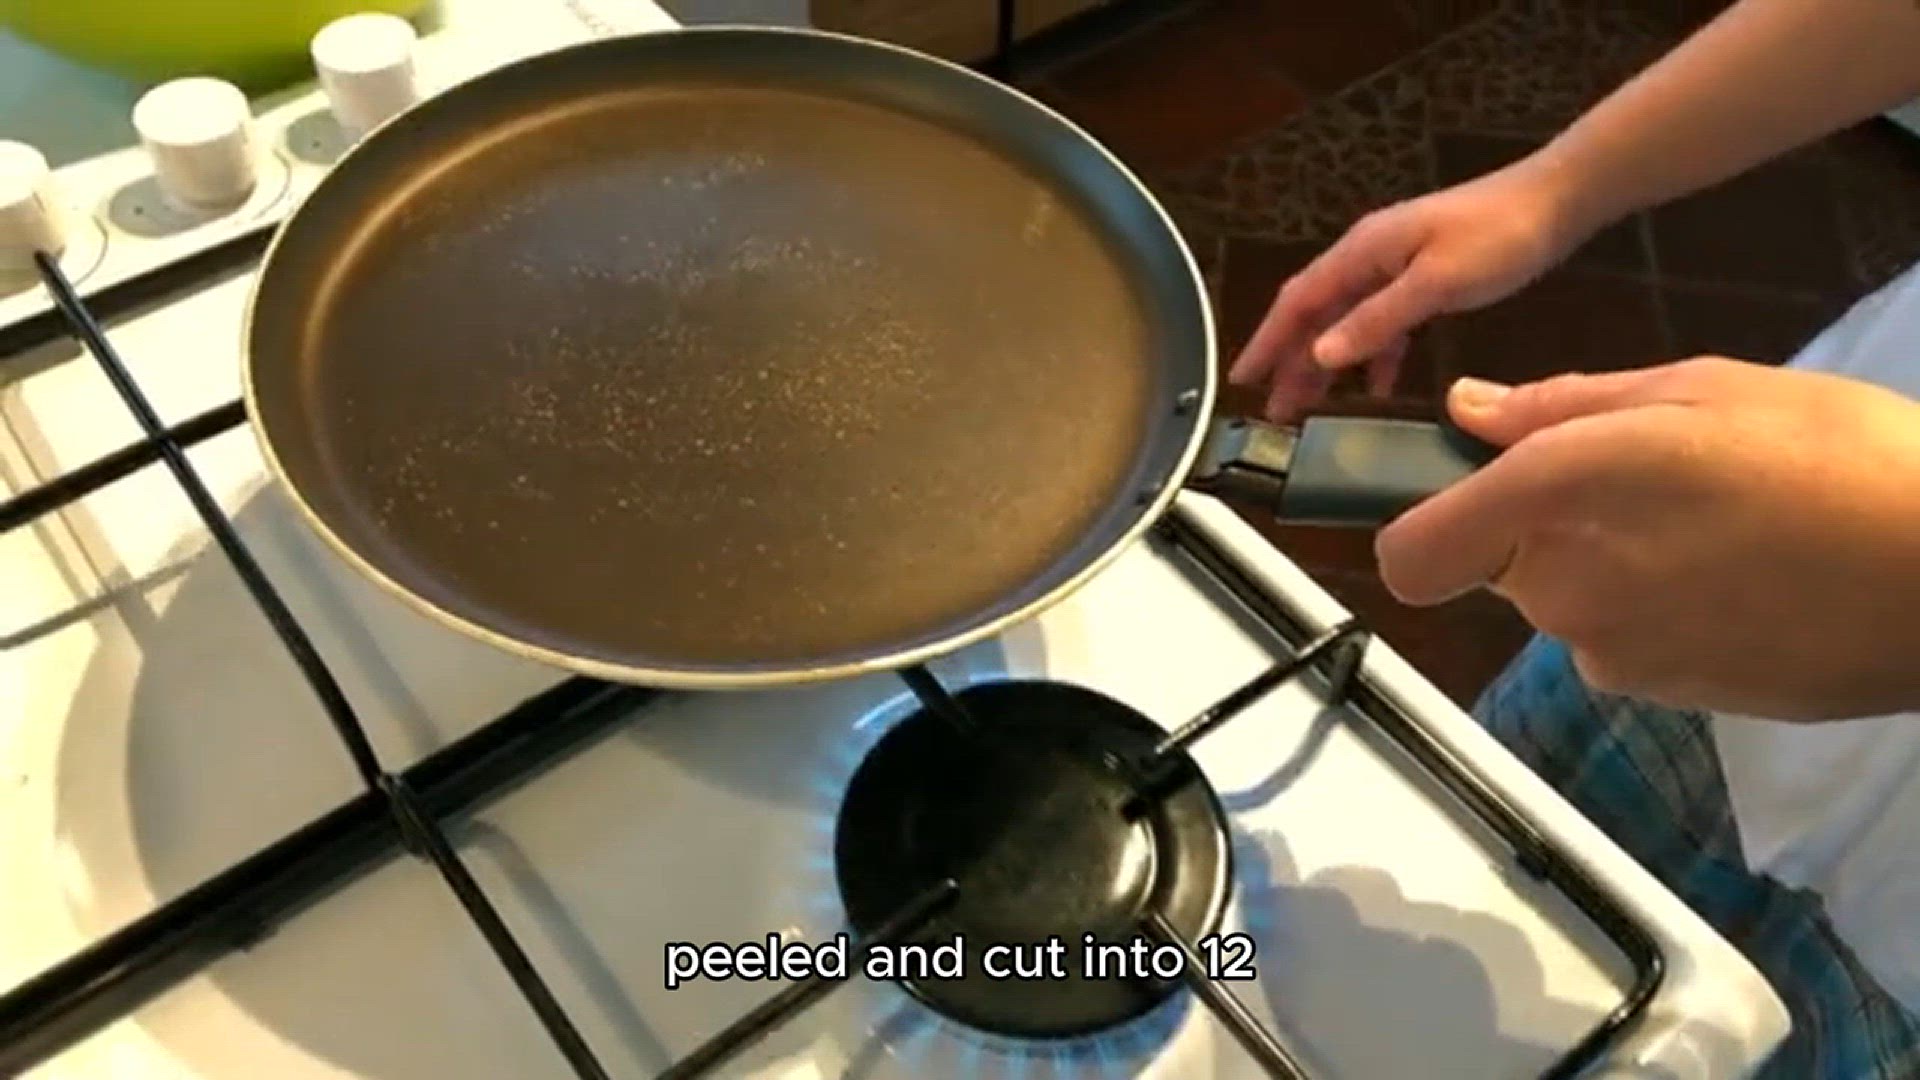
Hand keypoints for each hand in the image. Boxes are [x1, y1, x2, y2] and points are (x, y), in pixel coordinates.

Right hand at [1228, 156, 1586, 420]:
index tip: (1240, 380)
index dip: (1266, 342)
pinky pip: (1383, 321)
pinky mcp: (1423, 276)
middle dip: (1291, 360)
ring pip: (1346, 320)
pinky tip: (1377, 383)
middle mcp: (1369, 256)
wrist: (1558, 199)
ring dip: (1327, 361)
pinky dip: (1374, 353)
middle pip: (1316, 314)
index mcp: (1362, 252)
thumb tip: (1319, 354)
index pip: (1297, 302)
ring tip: (1311, 405)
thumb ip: (1376, 320)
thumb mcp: (1435, 283)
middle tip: (1274, 410)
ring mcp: (1396, 265)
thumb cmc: (1499, 236)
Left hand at [1377, 359, 1919, 720]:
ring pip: (1565, 598)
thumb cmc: (1840, 457)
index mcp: (1563, 492)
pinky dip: (1657, 607)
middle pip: (1499, 561)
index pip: (1412, 552)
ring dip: (1610, 562)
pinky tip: (1741, 577)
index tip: (1450, 494)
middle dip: (1548, 522)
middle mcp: (1565, 587)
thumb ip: (1563, 406)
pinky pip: (1621, 637)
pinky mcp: (1662, 695)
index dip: (1412, 525)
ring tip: (1718, 525)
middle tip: (1654, 478)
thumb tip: (1467, 414)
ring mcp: (1612, 652)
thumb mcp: (1701, 390)